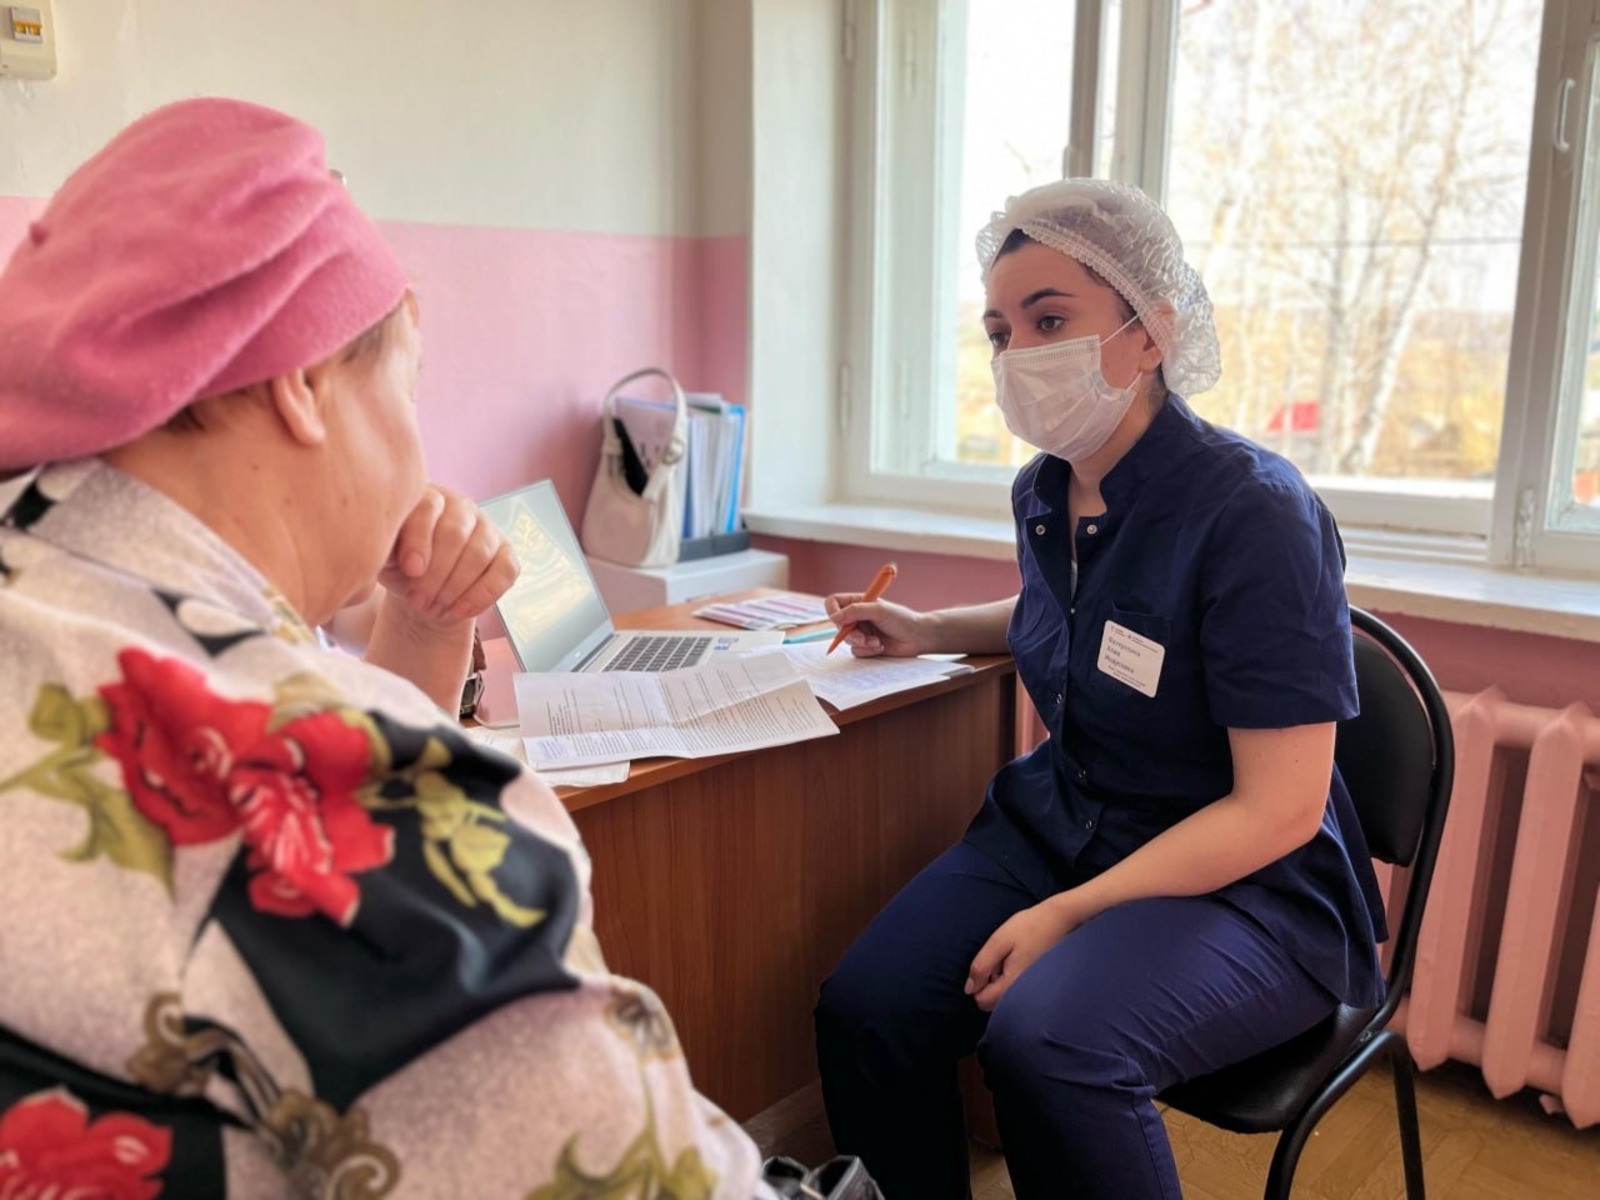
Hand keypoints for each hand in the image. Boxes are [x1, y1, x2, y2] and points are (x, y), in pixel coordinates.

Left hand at [378, 484, 517, 627]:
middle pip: (455, 534)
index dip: (420, 540)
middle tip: (418, 600)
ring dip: (455, 587)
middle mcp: (461, 507)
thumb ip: (387, 548)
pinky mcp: (506, 553)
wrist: (423, 590)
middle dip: (436, 573)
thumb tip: (402, 558)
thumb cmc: (401, 567)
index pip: (428, 507)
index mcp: (428, 498)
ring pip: (479, 553)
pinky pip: (505, 571)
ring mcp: (487, 528)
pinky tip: (460, 611)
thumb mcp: (384, 556)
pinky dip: (483, 594)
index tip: (411, 570)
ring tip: (434, 609)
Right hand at [823, 594, 926, 657]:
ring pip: (847, 640)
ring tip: (877, 642)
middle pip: (839, 625)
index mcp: (859, 602)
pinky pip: (856, 651)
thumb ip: (855, 611)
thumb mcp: (879, 610)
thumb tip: (834, 617)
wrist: (918, 637)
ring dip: (862, 643)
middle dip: (851, 634)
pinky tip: (880, 646)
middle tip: (863, 638)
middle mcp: (858, 616)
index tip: (838, 620)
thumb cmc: (902, 619)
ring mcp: (861, 631)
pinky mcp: (866, 646)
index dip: (832, 611)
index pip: (834, 602)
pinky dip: (867, 651)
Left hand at [965, 893, 1091, 1011]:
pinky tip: (1018, 961)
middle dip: (988, 984)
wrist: (1059, 921)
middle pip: (992, 1003)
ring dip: (999, 981)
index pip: (982, 1002)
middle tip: (1000, 960)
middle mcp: (1023, 994)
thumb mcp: (998, 941)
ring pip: (1003, 997)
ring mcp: (1031, 992)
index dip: (977, 984)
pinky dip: (1010, 979)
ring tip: (1010, 959)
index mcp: (1012, 984)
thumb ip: (981, 965)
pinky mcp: (1036, 986)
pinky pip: (1015, 991)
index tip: (988, 964)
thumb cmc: (1028, 927)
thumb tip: (969, 989)